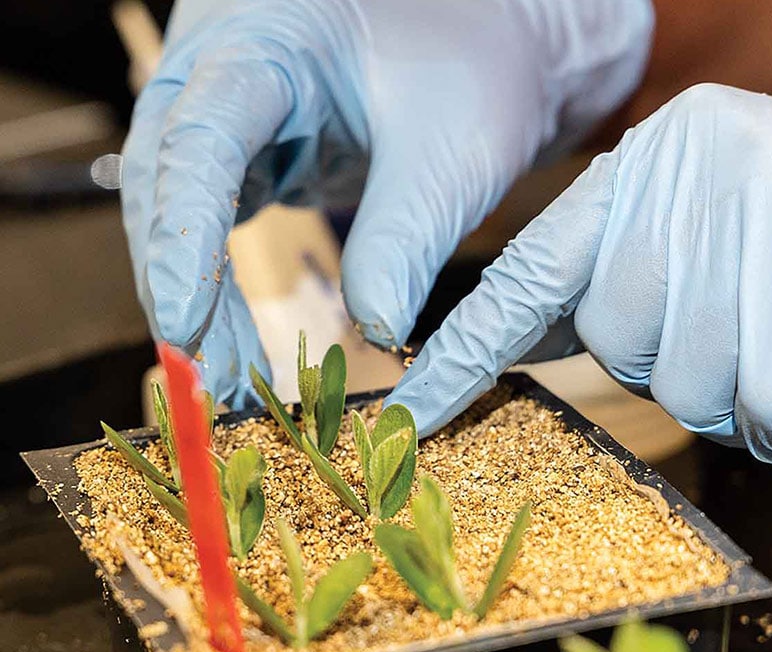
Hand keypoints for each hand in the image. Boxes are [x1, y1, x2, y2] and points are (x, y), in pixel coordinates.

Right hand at [121, 0, 653, 406]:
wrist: (495, 43)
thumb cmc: (478, 65)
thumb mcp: (450, 150)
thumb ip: (406, 237)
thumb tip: (374, 331)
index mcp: (266, 40)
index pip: (201, 137)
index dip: (184, 236)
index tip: (184, 324)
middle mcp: (225, 67)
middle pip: (167, 179)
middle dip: (179, 282)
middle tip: (204, 380)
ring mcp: (231, 111)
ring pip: (179, 208)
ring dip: (196, 297)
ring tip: (225, 381)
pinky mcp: (251, 152)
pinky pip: (215, 223)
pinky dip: (222, 287)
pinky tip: (237, 347)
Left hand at [390, 84, 771, 461]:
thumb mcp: (711, 221)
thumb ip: (618, 265)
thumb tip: (515, 331)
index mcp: (657, 153)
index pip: (532, 268)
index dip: (466, 350)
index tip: (407, 417)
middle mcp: (700, 172)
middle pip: (620, 347)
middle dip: (681, 359)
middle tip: (761, 313)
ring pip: (693, 394)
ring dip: (746, 388)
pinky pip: (770, 419)